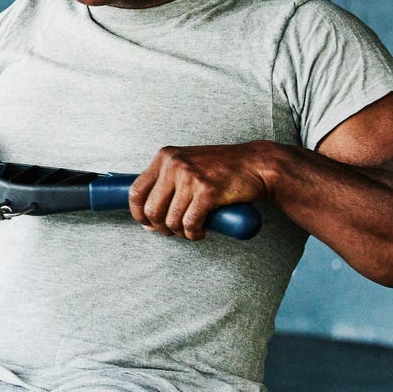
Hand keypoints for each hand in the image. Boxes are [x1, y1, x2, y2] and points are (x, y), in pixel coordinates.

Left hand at [130, 143, 271, 239]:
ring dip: (179, 233)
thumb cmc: (222, 168)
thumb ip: (167, 182)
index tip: (147, 224)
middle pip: (151, 210)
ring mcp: (190, 178)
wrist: (256, 165)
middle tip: (171, 231)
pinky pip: (190, 224)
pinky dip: (193, 234)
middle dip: (159, 227)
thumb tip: (147, 218)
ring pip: (170, 220)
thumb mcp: (188, 163)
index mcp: (164, 157)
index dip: (138, 214)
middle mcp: (174, 165)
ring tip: (189, 231)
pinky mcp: (207, 192)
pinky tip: (200, 233)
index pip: (136, 191)